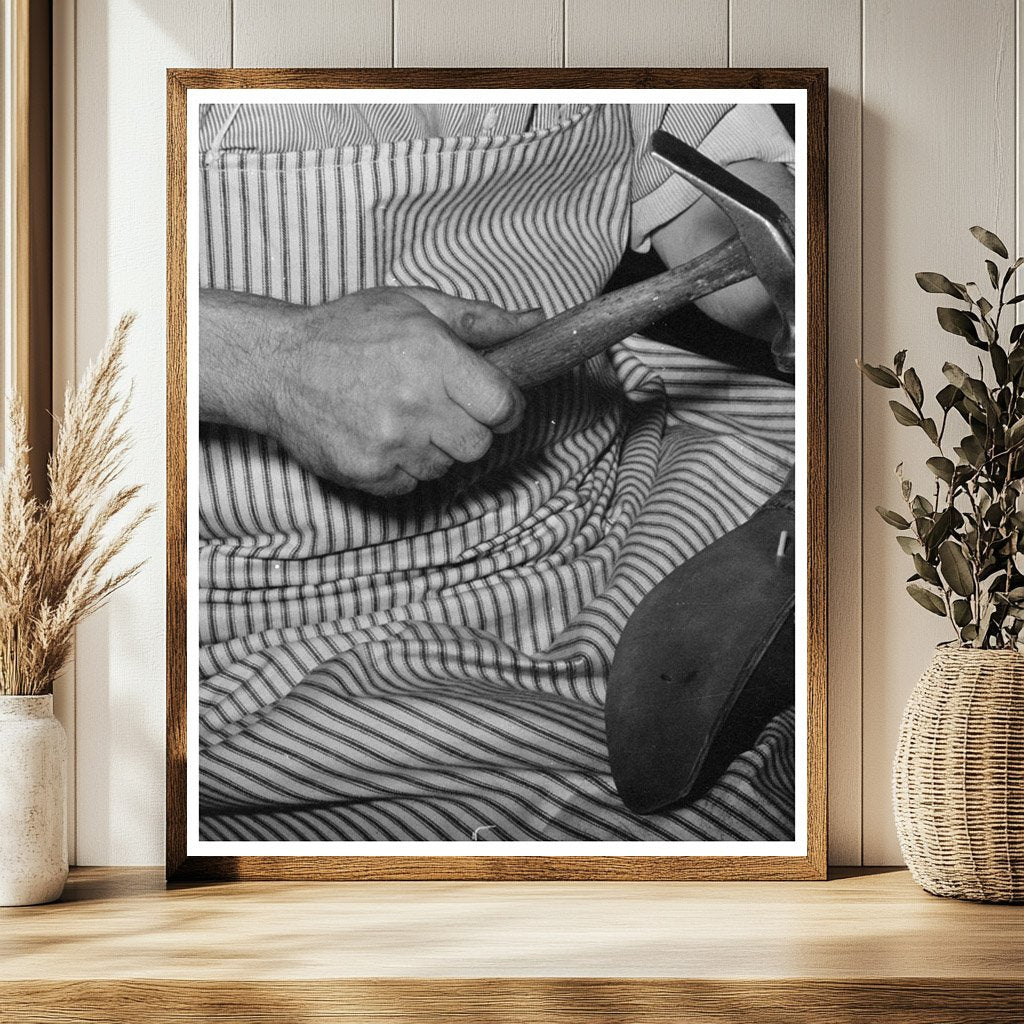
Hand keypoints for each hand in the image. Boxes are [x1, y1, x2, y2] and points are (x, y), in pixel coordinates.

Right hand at [204, 286, 543, 496]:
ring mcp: (390, 443)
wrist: (276, 366)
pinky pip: (413, 483)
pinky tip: (382, 434)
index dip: (505, 406)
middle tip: (445, 407)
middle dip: (471, 427)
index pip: (503, 406)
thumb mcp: (414, 305)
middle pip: (480, 443)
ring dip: (437, 446)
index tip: (493, 401)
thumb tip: (537, 322)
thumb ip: (480, 320)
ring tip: (404, 415)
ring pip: (447, 465)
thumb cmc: (347, 330)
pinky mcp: (368, 472)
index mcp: (432, 356)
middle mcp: (414, 403)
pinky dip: (406, 465)